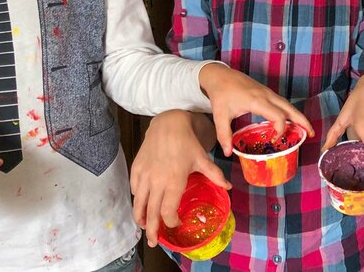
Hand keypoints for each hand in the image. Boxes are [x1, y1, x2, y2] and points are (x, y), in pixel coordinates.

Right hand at [130, 110, 229, 246]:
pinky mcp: (137, 168)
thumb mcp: (202, 159)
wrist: (168, 123)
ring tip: (143, 226)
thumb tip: (229, 188)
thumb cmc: (187, 142)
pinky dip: (137, 198)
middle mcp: (157, 181)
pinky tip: (140, 201)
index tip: (175, 223)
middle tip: (154, 241)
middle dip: (152, 229)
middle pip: (151, 212)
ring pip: (139, 202)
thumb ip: (215, 175)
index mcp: (174, 181)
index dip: (170, 221)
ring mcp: (144, 175)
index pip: (168, 211)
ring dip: (140, 217)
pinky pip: (134, 188)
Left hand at [199, 64, 313, 155]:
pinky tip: (291, 119)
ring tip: (306, 129)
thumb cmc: (220, 94)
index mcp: (257, 101)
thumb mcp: (219, 115)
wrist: (219, 75)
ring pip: (287, 104)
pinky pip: (282, 102)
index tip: (274, 140)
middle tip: (311, 134)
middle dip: (302, 121)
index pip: (278, 116)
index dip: (280, 130)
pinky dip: (290, 111)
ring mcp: (267, 92)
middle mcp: (266, 95)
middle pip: (289, 108)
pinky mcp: (265, 91)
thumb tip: (228, 153)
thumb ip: (224, 135)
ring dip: (298, 116)